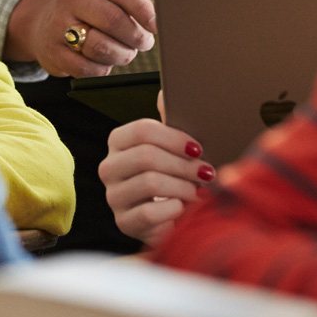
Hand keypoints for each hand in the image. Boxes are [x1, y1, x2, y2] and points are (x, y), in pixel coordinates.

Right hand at [4, 0, 156, 77]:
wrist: (42, 22)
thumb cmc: (88, 10)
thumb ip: (135, 3)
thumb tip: (162, 16)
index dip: (144, 10)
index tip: (156, 25)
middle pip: (113, 20)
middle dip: (136, 36)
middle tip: (144, 43)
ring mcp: (58, 25)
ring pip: (100, 46)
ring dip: (121, 55)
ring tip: (125, 52)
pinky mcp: (53, 53)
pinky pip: (87, 68)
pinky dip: (103, 69)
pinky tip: (105, 62)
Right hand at [100, 95, 210, 244]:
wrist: (170, 217)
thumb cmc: (174, 175)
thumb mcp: (174, 148)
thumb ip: (171, 121)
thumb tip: (165, 93)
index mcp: (119, 142)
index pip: (141, 131)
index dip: (174, 138)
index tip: (198, 148)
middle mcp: (109, 167)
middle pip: (146, 156)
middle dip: (183, 165)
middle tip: (207, 172)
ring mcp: (114, 196)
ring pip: (149, 183)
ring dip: (183, 187)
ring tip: (201, 192)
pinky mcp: (123, 222)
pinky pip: (150, 213)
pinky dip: (174, 210)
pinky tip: (184, 209)